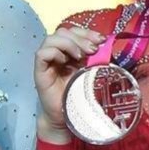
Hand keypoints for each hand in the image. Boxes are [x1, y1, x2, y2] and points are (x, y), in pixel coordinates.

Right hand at [34, 27, 103, 141]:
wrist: (66, 118)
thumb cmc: (79, 96)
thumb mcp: (93, 74)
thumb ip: (97, 59)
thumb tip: (109, 46)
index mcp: (70, 52)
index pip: (74, 32)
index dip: (87, 32)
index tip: (102, 40)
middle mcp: (57, 53)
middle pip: (63, 31)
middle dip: (81, 37)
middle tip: (93, 49)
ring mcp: (47, 61)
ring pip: (51, 38)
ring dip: (68, 43)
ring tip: (80, 56)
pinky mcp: (40, 71)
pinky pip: (42, 53)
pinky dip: (54, 52)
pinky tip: (65, 61)